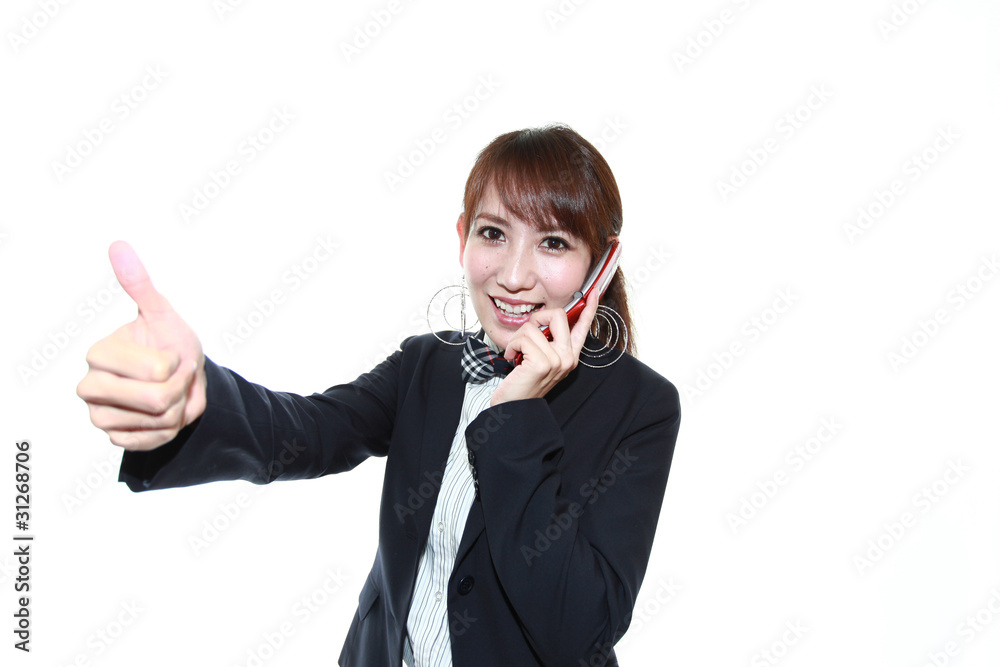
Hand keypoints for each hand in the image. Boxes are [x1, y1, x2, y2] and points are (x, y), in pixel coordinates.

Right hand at [76, 241, 206, 449]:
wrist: (179, 379)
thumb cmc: (169, 342)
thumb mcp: (162, 313)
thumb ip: (140, 284)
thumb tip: (118, 245)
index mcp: (99, 353)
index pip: (158, 371)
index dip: (178, 365)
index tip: (171, 356)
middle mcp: (91, 386)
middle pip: (157, 400)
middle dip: (180, 388)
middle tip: (176, 377)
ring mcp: (99, 415)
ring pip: (160, 421)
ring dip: (178, 408)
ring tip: (169, 393)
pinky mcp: (114, 438)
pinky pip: (156, 440)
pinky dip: (170, 428)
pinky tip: (162, 414)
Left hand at [490, 288, 600, 405]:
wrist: (514, 406)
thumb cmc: (524, 381)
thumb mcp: (540, 359)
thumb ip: (547, 341)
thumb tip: (543, 320)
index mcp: (570, 355)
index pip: (583, 327)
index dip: (589, 308)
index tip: (593, 292)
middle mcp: (568, 358)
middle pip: (558, 315)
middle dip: (536, 318)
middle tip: (526, 335)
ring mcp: (558, 361)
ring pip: (533, 327)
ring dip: (517, 339)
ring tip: (515, 354)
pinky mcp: (543, 364)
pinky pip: (523, 339)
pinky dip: (511, 346)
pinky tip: (511, 359)